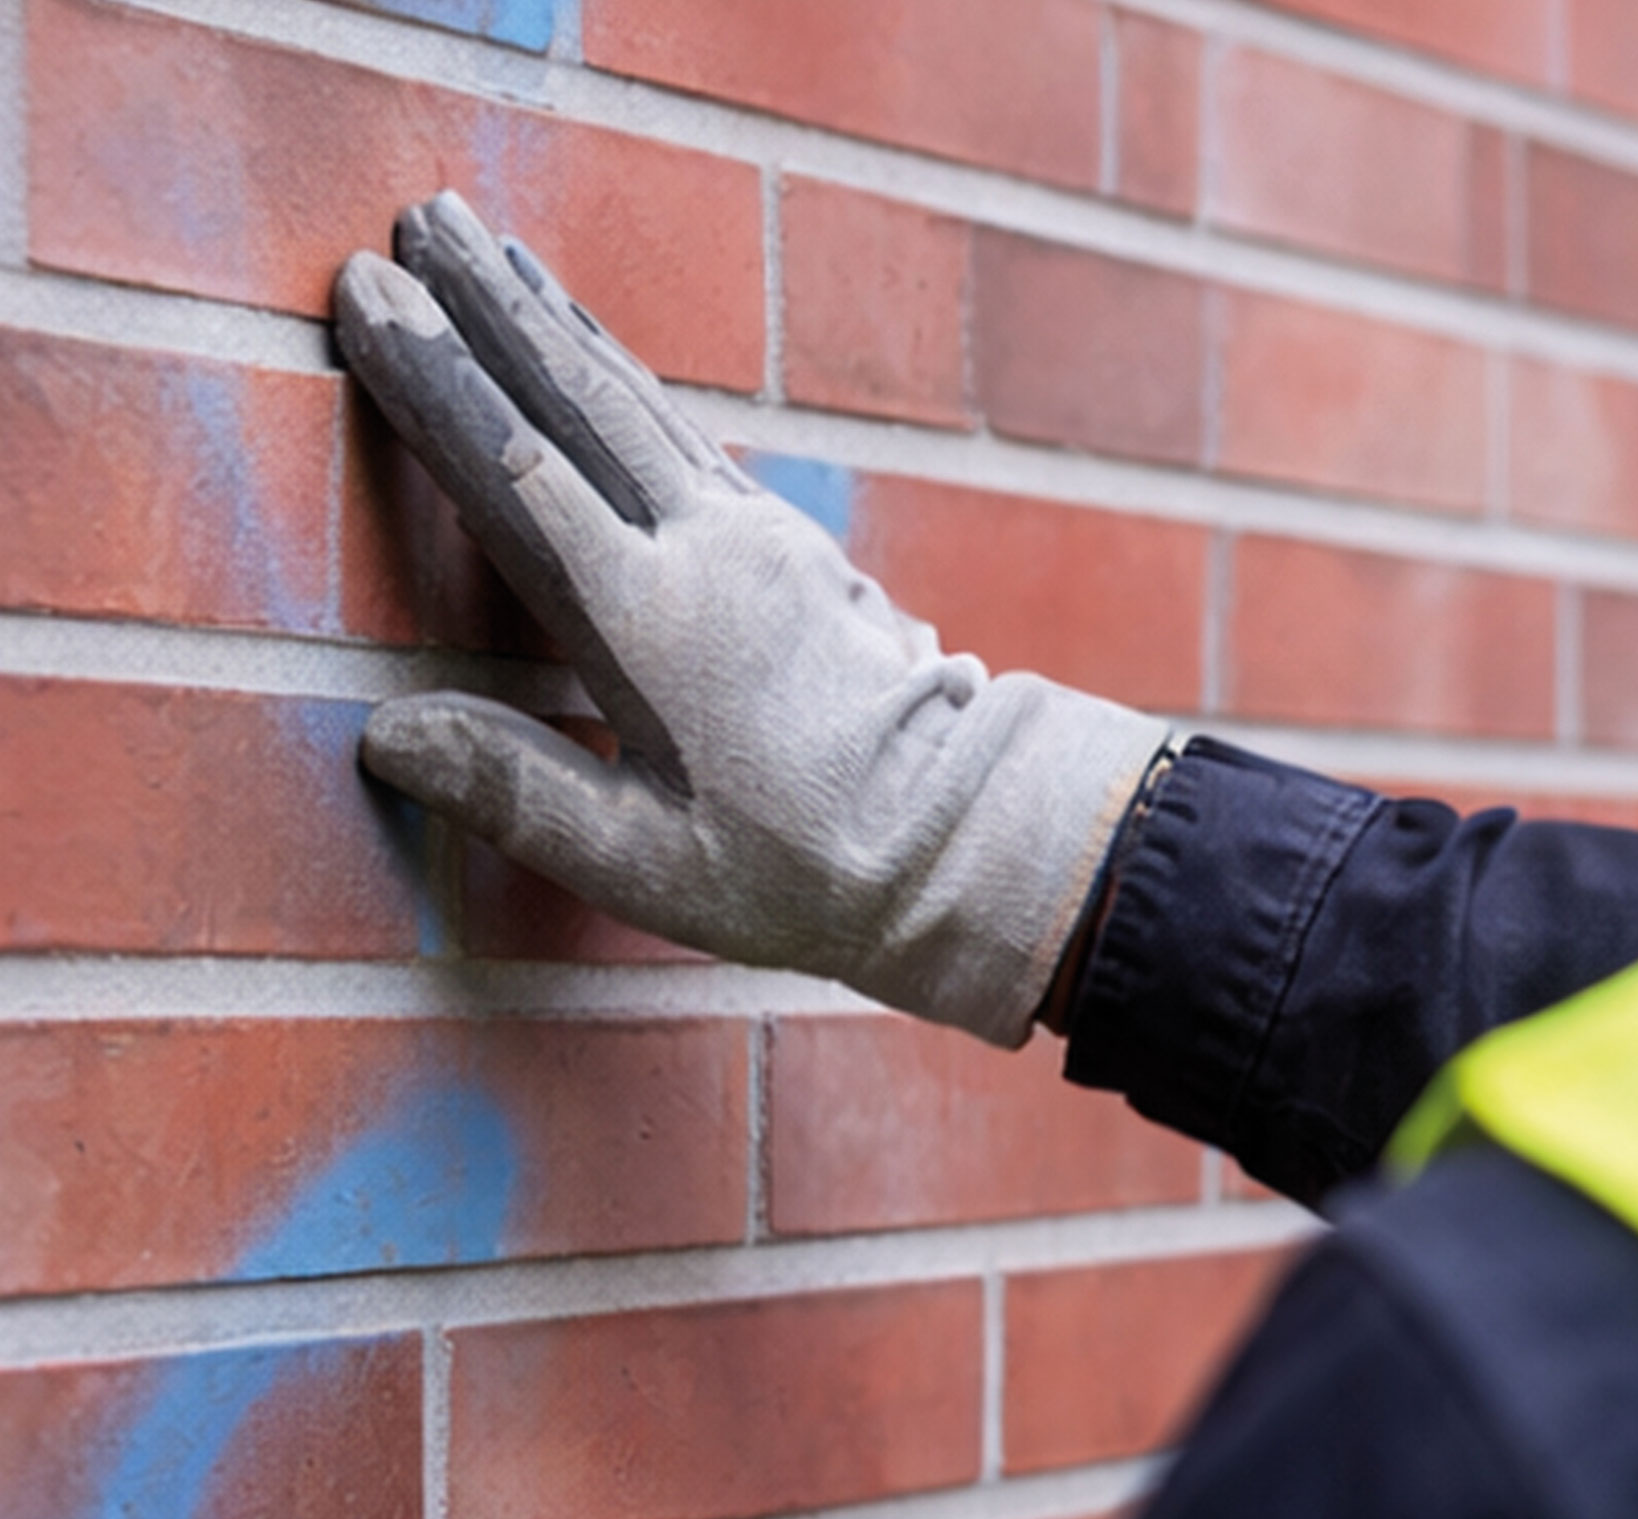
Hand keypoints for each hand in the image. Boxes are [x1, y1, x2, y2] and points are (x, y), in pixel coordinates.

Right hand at [334, 192, 1167, 1045]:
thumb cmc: (800, 870)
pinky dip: (635, 386)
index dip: (434, 379)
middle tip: (416, 216)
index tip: (364, 290)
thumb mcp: (647, 862)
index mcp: (652, 619)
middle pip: (581, 401)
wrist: (961, 839)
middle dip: (491, 306)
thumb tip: (385, 732)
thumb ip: (519, 792)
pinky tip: (612, 369)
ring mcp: (766, 540)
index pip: (516, 472)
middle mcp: (710, 550)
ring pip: (644, 404)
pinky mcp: (802, 552)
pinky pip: (695, 440)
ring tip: (498, 252)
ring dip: (563, 324)